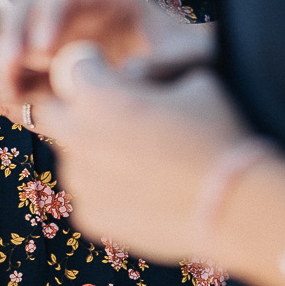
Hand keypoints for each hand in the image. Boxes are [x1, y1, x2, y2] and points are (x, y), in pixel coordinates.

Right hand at [0, 0, 213, 108]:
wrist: (193, 80)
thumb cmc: (193, 59)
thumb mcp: (190, 57)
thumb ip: (163, 65)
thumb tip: (126, 79)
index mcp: (108, 1)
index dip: (49, 16)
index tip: (45, 49)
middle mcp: (77, 19)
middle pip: (29, 11)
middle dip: (12, 36)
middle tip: (8, 69)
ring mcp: (58, 48)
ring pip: (10, 40)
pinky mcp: (48, 79)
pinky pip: (10, 74)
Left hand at [35, 44, 248, 262]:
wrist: (234, 208)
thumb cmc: (215, 134)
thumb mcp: (191, 80)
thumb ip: (152, 72)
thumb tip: (135, 76)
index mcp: (95, 97)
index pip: (72, 66)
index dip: (94, 67)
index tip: (111, 74)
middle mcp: (77, 137)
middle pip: (50, 110)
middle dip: (74, 107)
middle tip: (111, 114)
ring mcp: (81, 182)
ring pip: (68, 152)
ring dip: (89, 148)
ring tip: (137, 157)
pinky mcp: (90, 219)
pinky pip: (86, 190)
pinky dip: (104, 185)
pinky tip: (142, 187)